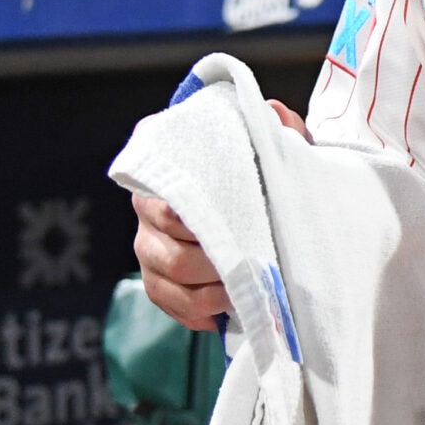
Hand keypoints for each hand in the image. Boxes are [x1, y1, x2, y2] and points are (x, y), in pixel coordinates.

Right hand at [133, 101, 309, 328]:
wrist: (260, 212)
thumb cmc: (261, 179)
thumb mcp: (273, 152)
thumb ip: (278, 130)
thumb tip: (275, 113)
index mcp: (167, 171)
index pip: (168, 191)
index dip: (197, 208)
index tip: (233, 213)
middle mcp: (146, 211)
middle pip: (169, 241)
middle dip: (213, 254)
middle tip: (252, 256)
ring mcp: (148, 251)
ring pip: (170, 276)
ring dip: (212, 287)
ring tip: (247, 284)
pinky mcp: (159, 286)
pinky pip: (174, 306)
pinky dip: (204, 311)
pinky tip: (231, 306)